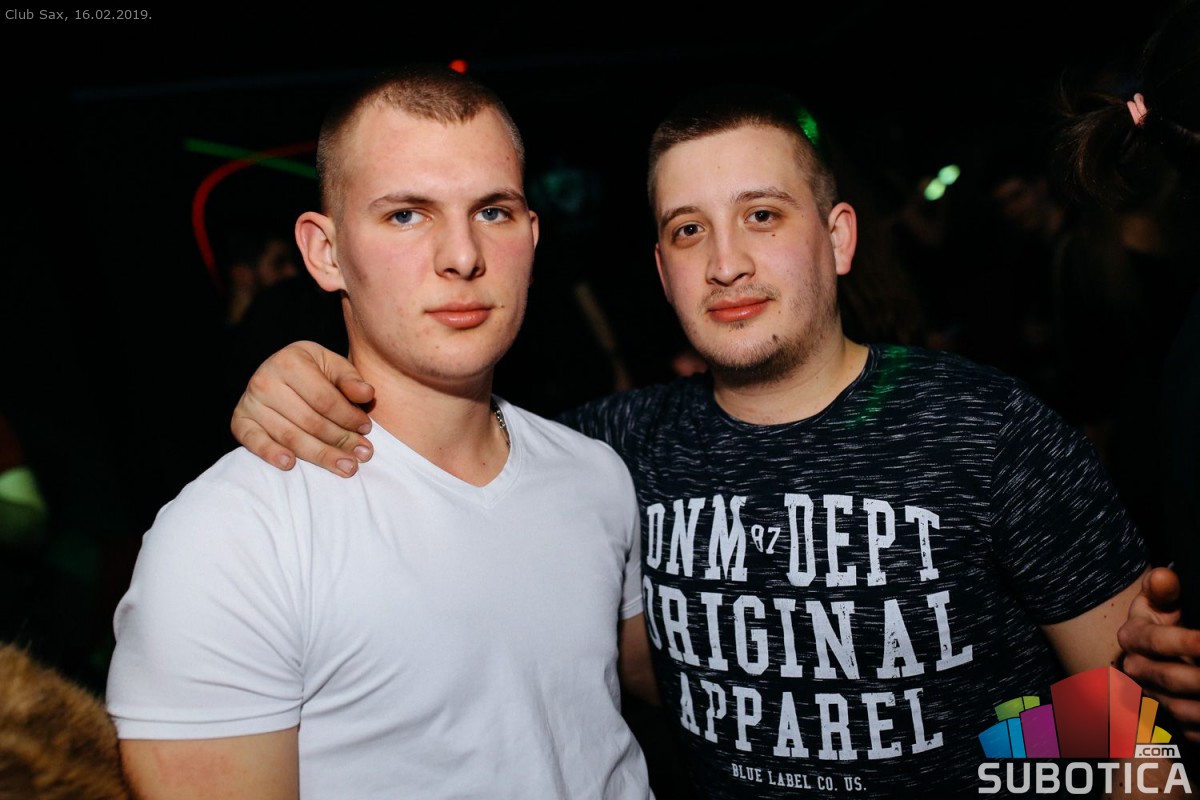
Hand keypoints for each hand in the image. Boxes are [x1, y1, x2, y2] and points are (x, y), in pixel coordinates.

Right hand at [230, 341, 375, 476]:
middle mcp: (265, 380)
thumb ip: (350, 380)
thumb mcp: (333, 366)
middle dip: (340, 440)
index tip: (366, 429)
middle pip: (310, 421)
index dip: (348, 417)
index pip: (325, 399)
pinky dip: (271, 454)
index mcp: (290, 361)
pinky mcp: (239, 421)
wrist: (279, 372)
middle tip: (363, 454)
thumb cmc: (312, 371)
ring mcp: (250, 401)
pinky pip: (254, 441)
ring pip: (290, 436)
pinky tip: (290, 465)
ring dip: (320, 455)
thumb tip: (367, 394)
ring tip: (347, 467)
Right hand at [1118, 567, 1199, 742]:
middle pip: (1169, 678)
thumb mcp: (1161, 599)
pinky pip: (1187, 730)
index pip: (1157, 641)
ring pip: (1179, 708)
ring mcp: (1150, 696)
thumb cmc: (1162, 618)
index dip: (1186, 642)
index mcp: (1131, 637)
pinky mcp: (1164, 719)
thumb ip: (1163, 589)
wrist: (1155, 650)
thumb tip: (1163, 577)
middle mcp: (1136, 669)